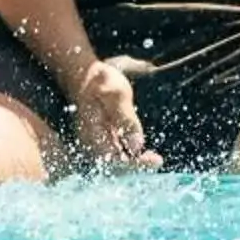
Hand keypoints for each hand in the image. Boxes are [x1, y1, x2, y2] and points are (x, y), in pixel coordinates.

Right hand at [66, 56, 163, 170]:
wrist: (83, 74)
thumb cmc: (100, 82)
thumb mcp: (116, 95)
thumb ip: (126, 120)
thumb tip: (137, 145)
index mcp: (93, 136)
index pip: (116, 161)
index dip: (137, 164)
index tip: (156, 161)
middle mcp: (90, 143)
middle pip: (114, 165)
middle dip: (136, 165)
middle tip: (156, 160)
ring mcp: (92, 140)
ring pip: (113, 160)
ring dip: (132, 160)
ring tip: (151, 158)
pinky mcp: (96, 136)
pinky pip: (112, 151)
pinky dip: (126, 153)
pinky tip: (138, 148)